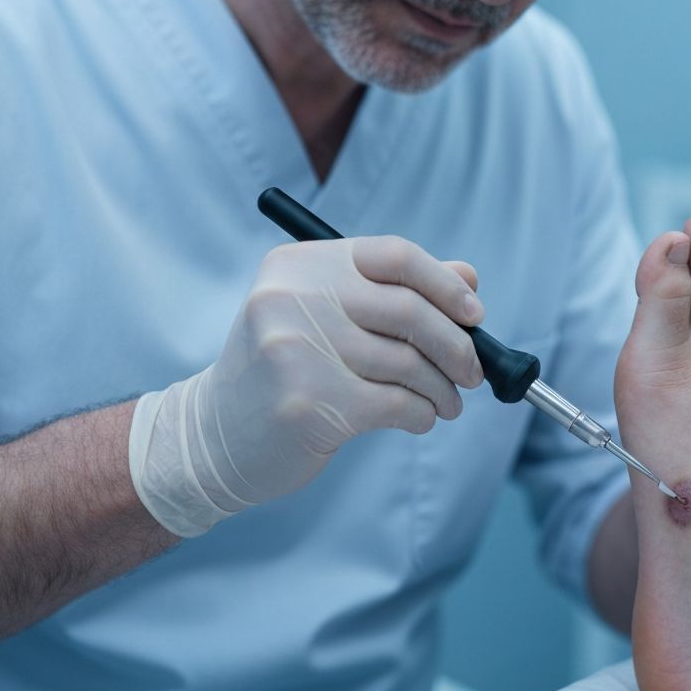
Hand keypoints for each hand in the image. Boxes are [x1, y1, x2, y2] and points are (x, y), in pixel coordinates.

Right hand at [129, 237, 484, 535]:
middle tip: (474, 372)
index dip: (446, 283)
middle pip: (410, 309)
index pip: (395, 255)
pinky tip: (420, 418)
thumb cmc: (285, 368)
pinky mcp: (307, 403)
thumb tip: (469, 277)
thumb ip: (395, 291)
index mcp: (300, 264)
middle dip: (458, 345)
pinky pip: (397, 403)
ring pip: (408, 363)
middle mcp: (293, 297)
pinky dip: (421, 413)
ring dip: (442, 388)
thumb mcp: (327, 315)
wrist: (214, 436)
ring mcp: (296, 350)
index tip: (475, 314)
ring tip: (447, 402)